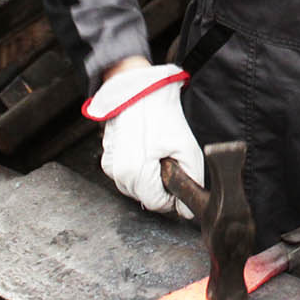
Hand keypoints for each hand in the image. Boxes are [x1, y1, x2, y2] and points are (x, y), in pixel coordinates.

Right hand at [83, 63, 203, 217]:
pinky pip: (126, 175)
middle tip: (168, 160)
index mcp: (135, 173)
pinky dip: (137, 168)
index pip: (157, 204)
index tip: (178, 177)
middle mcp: (117, 173)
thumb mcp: (186, 147)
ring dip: (148, 178)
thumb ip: (191, 180)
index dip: (172, 195)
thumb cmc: (160, 114)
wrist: (139, 91)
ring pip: (135, 188)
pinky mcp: (108, 158)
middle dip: (160, 184)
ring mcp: (110, 165)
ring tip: (155, 153)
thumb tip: (187, 208)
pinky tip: (145, 150)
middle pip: (145, 197)